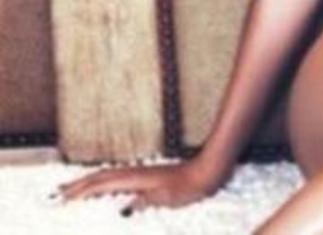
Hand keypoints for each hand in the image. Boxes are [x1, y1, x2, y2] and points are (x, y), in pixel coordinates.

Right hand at [52, 157, 229, 215]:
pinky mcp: (148, 176)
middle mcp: (134, 173)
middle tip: (54, 194)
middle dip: (76, 186)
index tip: (60, 199)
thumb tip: (122, 210)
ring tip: (71, 188)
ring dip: (88, 182)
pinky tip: (104, 187)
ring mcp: (141, 173)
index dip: (80, 192)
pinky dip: (103, 182)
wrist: (209, 170)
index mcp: (135, 179)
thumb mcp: (168, 197)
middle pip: (99, 177)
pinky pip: (117, 178)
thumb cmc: (190, 186)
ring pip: (107, 176)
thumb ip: (145, 202)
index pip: (101, 185)